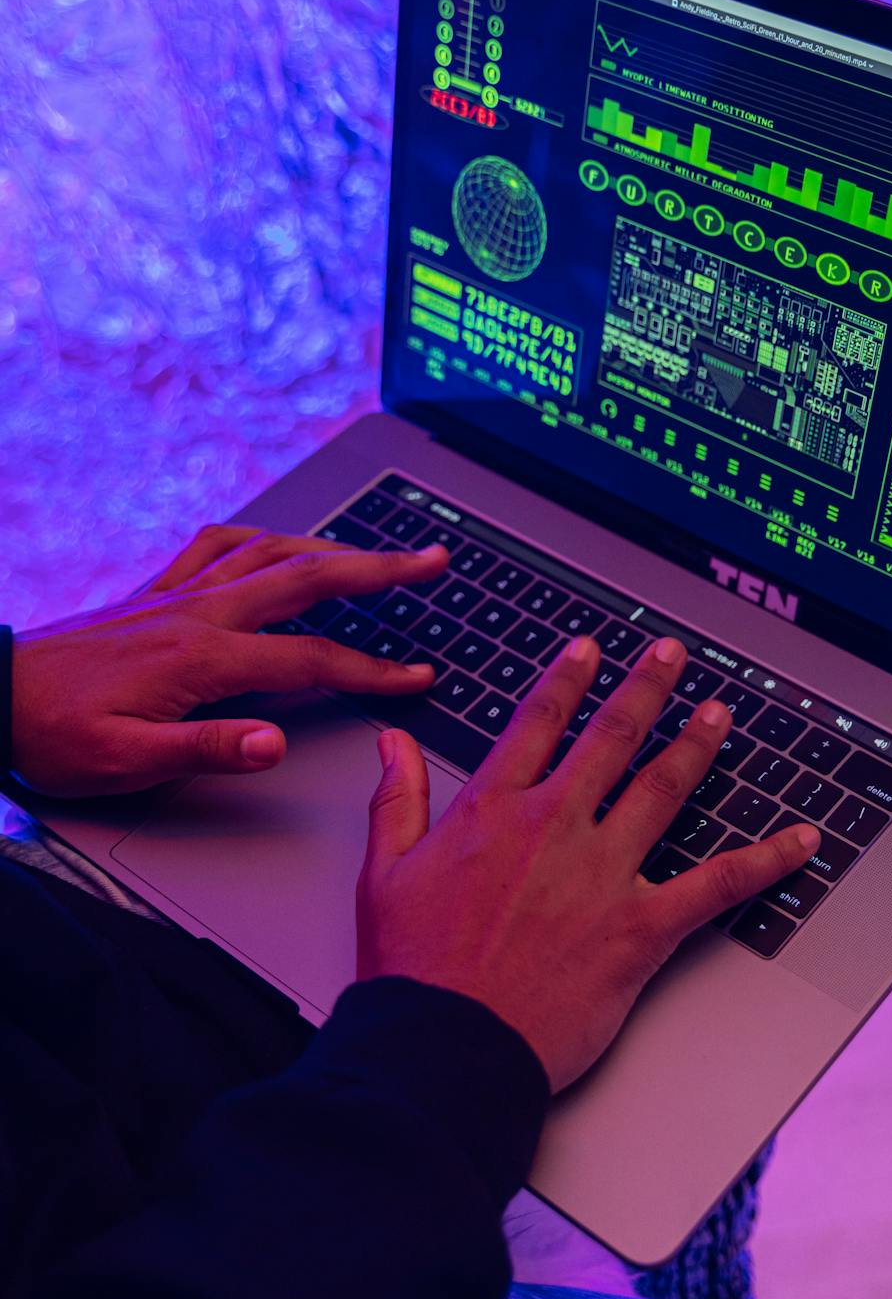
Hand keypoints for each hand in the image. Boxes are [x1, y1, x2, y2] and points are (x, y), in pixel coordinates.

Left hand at [11, 523, 450, 796]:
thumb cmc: (52, 735)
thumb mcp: (125, 762)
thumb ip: (207, 750)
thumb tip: (276, 745)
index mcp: (201, 657)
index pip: (311, 661)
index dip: (373, 671)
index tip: (418, 677)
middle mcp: (196, 612)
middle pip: (308, 577)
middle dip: (379, 569)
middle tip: (431, 559)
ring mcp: (175, 595)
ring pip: (270, 550)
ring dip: (332, 546)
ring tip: (376, 553)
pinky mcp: (153, 593)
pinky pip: (217, 545)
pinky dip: (259, 536)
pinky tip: (274, 541)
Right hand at [357, 634, 819, 1091]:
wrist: (445, 1046)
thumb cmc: (413, 970)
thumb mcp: (383, 873)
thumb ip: (397, 799)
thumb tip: (393, 743)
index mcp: (492, 810)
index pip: (538, 724)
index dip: (567, 681)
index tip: (588, 652)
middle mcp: (553, 826)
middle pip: (610, 737)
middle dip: (646, 689)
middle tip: (671, 656)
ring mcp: (601, 873)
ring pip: (663, 788)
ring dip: (697, 744)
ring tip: (720, 714)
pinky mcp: (639, 927)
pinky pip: (715, 884)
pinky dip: (764, 860)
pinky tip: (798, 841)